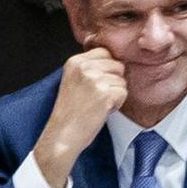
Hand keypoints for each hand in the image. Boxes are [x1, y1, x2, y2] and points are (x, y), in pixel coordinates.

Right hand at [33, 49, 128, 187]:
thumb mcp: (75, 80)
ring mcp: (95, 79)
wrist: (62, 135)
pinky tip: (100, 110)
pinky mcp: (105, 92)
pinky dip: (116, 104)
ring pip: (122, 80)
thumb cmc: (71, 112)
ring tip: (95, 104)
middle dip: (112, 82)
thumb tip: (116, 57)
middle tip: (94, 97)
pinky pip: (124, 93)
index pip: (106, 52)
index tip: (94, 84)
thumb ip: (91, 66)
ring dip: (114, 94)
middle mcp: (84, 66)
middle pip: (118, 65)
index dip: (106, 70)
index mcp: (75, 61)